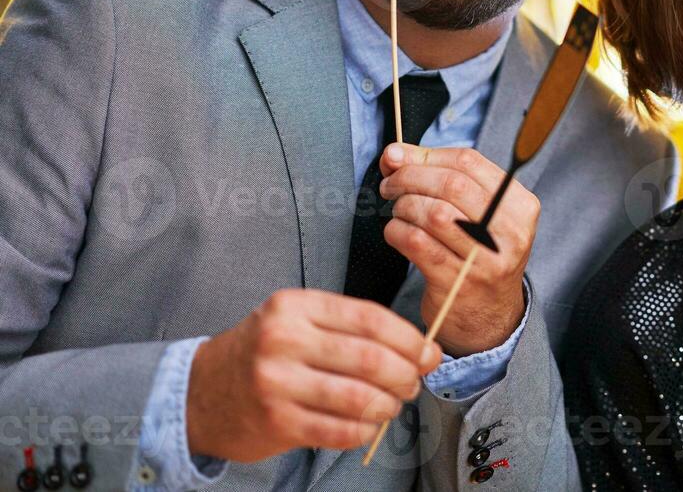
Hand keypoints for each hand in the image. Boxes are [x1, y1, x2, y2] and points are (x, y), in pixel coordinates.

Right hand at [186, 288, 440, 461]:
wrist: (199, 393)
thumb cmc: (263, 352)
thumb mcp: (297, 320)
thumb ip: (349, 327)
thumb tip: (416, 347)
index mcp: (296, 306)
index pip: (370, 318)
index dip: (409, 339)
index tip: (428, 353)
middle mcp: (284, 340)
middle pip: (370, 358)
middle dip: (405, 374)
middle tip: (413, 382)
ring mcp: (277, 383)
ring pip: (359, 397)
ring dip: (388, 405)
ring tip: (392, 405)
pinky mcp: (276, 422)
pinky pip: (338, 430)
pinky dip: (363, 431)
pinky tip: (367, 426)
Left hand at [378, 144, 539, 357]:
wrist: (490, 318)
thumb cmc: (478, 255)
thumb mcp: (478, 214)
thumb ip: (442, 178)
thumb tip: (395, 153)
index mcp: (520, 206)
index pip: (470, 162)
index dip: (427, 155)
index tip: (400, 159)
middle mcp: (509, 232)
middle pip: (451, 184)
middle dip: (410, 177)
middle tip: (390, 184)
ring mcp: (485, 260)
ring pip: (433, 213)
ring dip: (403, 206)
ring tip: (398, 211)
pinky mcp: (457, 283)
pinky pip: (416, 243)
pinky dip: (396, 231)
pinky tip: (397, 233)